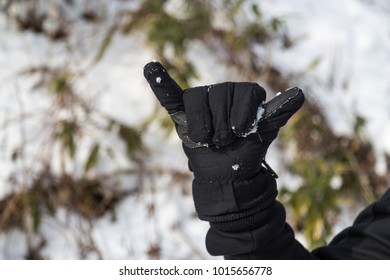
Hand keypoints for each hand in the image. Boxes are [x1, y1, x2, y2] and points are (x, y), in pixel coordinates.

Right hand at [143, 61, 303, 231]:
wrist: (225, 177)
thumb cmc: (245, 153)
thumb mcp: (263, 133)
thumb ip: (277, 114)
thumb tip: (300, 93)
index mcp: (244, 94)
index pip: (244, 91)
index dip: (242, 116)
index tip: (242, 134)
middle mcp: (222, 92)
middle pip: (219, 93)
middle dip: (223, 125)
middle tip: (224, 142)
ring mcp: (201, 102)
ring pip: (197, 97)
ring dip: (203, 124)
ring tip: (208, 141)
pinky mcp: (183, 114)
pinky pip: (169, 95)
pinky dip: (160, 83)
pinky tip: (151, 68)